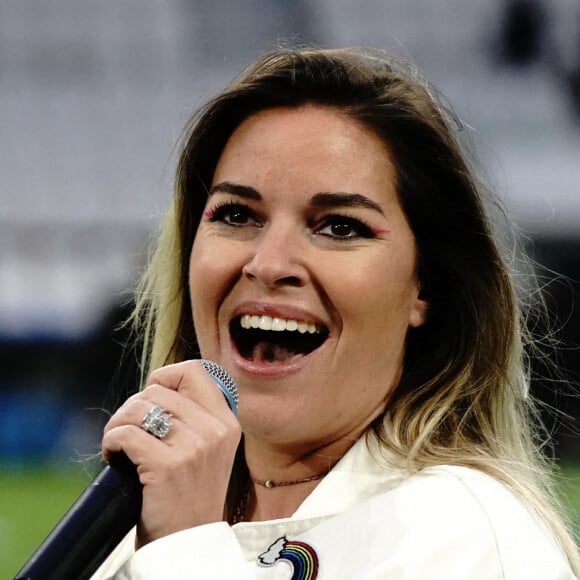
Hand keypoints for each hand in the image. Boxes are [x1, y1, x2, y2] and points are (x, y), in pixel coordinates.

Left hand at [101, 360, 241, 546]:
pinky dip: (111, 441)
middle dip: (132, 406)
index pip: (194, 371)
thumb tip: (157, 385)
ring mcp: (194, 448)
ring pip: (138, 408)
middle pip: (157, 390)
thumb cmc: (190, 494)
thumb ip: (195, 416)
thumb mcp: (209, 449)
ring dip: (118, 423)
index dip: (165, 378)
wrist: (188, 543)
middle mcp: (215, 431)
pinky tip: (113, 456)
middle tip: (127, 430)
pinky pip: (125, 433)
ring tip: (118, 443)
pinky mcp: (167, 466)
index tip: (152, 398)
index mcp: (227, 422)